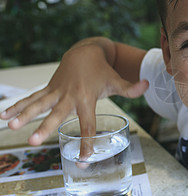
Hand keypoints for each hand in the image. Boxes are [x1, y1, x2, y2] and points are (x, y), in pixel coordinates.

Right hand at [0, 43, 148, 147]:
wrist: (85, 52)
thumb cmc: (102, 72)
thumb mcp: (116, 81)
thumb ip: (130, 88)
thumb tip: (148, 85)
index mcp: (87, 98)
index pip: (88, 124)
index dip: (87, 142)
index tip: (84, 160)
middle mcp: (69, 96)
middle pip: (57, 114)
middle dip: (45, 127)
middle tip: (35, 141)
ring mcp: (56, 91)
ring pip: (39, 103)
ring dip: (24, 114)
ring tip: (10, 125)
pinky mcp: (48, 88)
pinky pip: (32, 97)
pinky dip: (18, 105)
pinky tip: (3, 115)